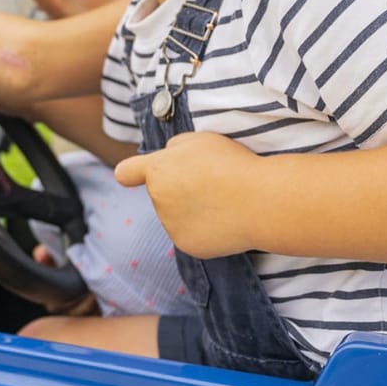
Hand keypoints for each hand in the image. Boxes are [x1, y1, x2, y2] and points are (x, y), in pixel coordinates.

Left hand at [113, 131, 262, 258]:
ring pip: (178, 215)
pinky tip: (225, 219)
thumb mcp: (200, 140)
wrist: (259, 201)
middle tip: (212, 183)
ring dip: (193, 209)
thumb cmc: (232, 164)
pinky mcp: (187, 245)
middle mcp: (158, 200)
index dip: (131, 174)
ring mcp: (171, 226)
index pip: (127, 172)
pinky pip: (192, 233)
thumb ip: (174, 148)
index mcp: (157, 171)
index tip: (130, 178)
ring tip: (223, 200)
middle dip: (180, 189)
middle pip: (163, 193)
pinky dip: (206, 229)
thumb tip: (166, 161)